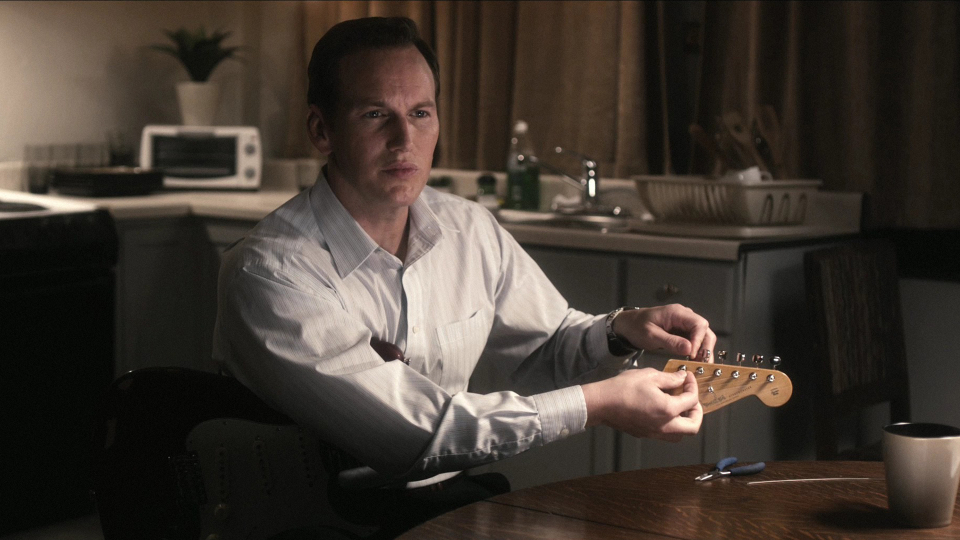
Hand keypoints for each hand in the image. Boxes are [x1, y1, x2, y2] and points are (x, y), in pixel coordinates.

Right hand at [582, 368, 702, 441]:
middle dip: (697, 411)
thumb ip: (670, 378)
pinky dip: (672, 425)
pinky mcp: (646, 434)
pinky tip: (664, 411)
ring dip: (685, 422)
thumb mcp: (650, 376)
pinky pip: (666, 435)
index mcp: (668, 409)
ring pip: (680, 435)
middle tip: (691, 398)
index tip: (687, 378)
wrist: (601, 403)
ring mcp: (655, 433)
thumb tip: (682, 378)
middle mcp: (664, 426)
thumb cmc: (623, 388)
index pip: (691, 400)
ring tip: (680, 407)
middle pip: (693, 426)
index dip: (692, 386)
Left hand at [613, 304, 715, 360]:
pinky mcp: (683, 331)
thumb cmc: (637, 327)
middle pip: (704, 330)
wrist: (628, 324)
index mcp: (677, 313)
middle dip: (706, 347)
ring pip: (703, 335)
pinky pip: (695, 340)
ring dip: (703, 350)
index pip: (698, 324)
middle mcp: (684, 316)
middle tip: (703, 364)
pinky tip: (695, 361)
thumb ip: (670, 342)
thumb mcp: (651, 336)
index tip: (692, 355)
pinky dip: (697, 350)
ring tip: (700, 365)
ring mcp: (684, 323)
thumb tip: (689, 349)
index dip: (699, 340)